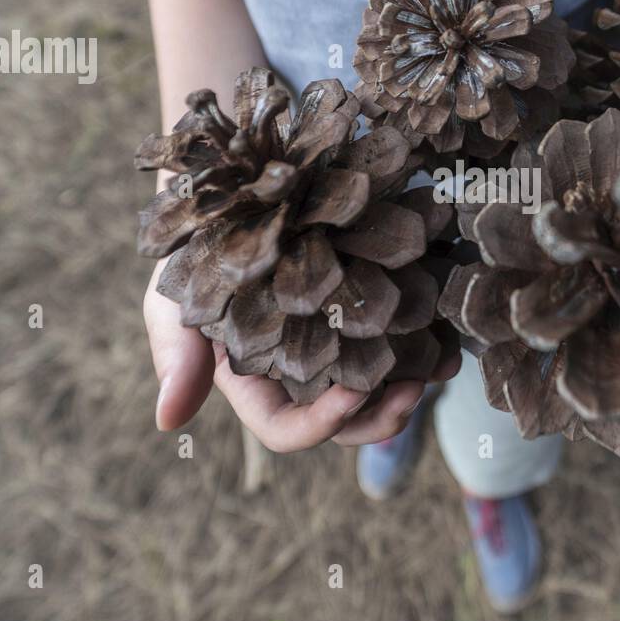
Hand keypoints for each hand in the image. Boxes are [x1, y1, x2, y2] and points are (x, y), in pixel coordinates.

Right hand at [143, 260, 460, 450]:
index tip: (354, 394)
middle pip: (346, 422)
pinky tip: (448, 334)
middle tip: (414, 390)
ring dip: (415, 385)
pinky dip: (429, 342)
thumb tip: (170, 421)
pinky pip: (402, 337)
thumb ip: (176, 355)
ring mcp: (337, 342)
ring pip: (380, 387)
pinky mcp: (364, 308)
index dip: (322, 423)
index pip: (287, 429)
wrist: (232, 191)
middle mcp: (301, 373)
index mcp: (257, 384)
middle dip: (383, 416)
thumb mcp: (172, 298)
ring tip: (440, 364)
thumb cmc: (194, 251)